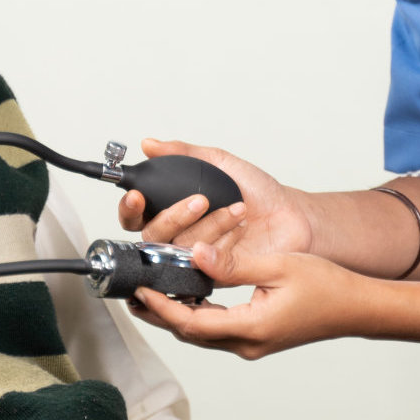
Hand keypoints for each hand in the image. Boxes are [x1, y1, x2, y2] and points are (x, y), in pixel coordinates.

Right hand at [118, 139, 312, 257]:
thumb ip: (183, 153)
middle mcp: (178, 235)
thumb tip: (150, 144)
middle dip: (175, 215)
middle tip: (200, 200)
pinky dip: (221, 246)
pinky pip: (202, 265)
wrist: (290, 216)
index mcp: (172, 208)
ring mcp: (194, 257)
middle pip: (152, 234)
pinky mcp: (212, 275)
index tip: (137, 195)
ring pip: (180, 248)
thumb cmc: (258, 191)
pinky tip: (239, 232)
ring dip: (210, 226)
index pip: (136, 214)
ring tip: (237, 209)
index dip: (130, 207)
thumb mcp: (219, 162)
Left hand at [127, 242, 374, 359]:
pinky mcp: (257, 339)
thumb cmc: (326, 286)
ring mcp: (252, 344)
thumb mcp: (277, 265)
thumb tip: (197, 253)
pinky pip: (217, 330)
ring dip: (176, 315)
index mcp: (251, 327)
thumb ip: (233, 264)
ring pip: (202, 334)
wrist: (356, 307)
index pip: (191, 322)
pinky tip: (189, 297)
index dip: (161, 307)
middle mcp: (247, 343)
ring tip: (153, 294)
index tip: (141, 290)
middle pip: (190, 333)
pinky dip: (197, 315)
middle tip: (134, 294)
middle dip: (159, 314)